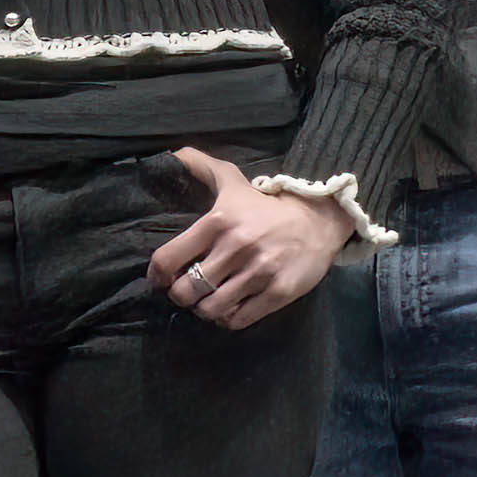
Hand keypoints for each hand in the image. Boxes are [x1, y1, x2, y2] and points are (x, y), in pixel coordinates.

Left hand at [144, 149, 357, 331]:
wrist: (319, 220)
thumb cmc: (266, 206)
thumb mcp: (233, 182)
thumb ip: (201, 167)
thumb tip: (172, 156)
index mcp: (217, 222)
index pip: (168, 259)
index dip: (158, 276)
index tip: (162, 279)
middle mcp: (236, 247)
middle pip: (186, 291)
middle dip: (181, 296)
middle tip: (188, 291)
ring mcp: (259, 272)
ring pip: (211, 309)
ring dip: (204, 310)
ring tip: (209, 302)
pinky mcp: (279, 293)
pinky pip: (239, 320)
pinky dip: (228, 319)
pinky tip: (230, 308)